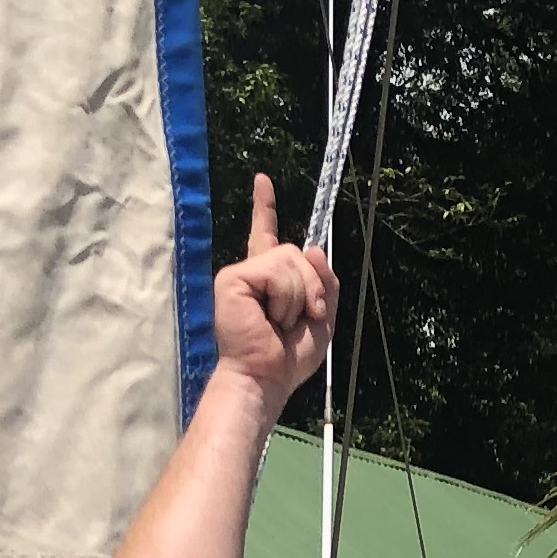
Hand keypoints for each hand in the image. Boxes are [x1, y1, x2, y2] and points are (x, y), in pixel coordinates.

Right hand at [211, 173, 334, 409]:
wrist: (265, 377)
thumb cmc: (288, 356)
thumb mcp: (322, 316)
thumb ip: (324, 281)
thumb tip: (313, 247)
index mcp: (269, 279)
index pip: (267, 235)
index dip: (264, 208)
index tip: (262, 180)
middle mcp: (253, 271)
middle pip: (297, 252)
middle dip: (313, 286)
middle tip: (303, 318)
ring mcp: (241, 273)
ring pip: (290, 259)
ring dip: (300, 296)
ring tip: (281, 322)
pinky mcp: (232, 278)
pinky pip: (277, 271)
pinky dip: (286, 297)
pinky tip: (270, 318)